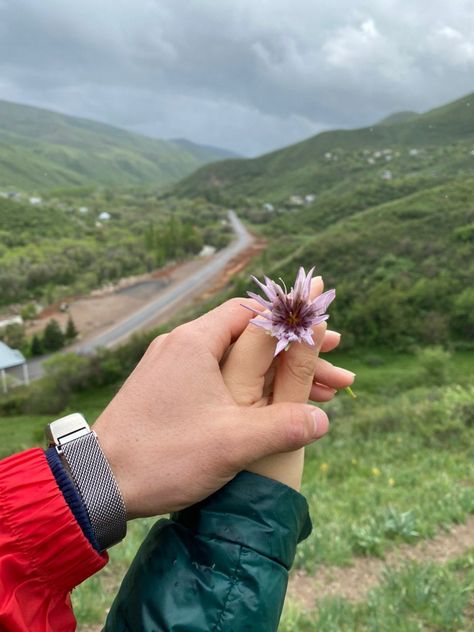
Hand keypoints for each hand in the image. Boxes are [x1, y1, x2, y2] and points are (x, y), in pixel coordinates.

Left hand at [93, 299, 328, 518]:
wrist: (97, 482)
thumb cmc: (162, 455)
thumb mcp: (231, 443)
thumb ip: (283, 426)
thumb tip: (323, 420)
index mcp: (194, 342)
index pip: (252, 312)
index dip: (293, 325)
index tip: (324, 339)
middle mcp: (180, 345)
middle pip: (248, 339)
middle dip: (293, 357)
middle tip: (333, 374)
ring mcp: (169, 368)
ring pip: (234, 362)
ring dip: (272, 377)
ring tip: (314, 397)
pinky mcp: (164, 390)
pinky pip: (214, 379)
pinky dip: (246, 389)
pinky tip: (268, 410)